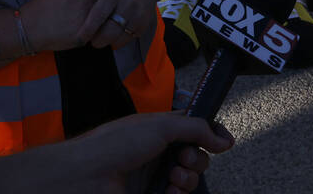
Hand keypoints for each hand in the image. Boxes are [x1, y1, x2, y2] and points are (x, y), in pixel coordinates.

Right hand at [21, 0, 143, 51]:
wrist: (29, 27)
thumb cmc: (47, 3)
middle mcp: (86, 0)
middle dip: (118, 0)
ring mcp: (86, 19)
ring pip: (108, 17)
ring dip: (110, 17)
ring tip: (110, 16)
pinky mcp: (84, 36)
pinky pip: (100, 31)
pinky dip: (101, 29)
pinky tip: (101, 28)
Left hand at [74, 0, 158, 49]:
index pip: (99, 14)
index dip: (88, 28)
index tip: (80, 38)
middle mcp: (128, 3)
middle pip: (108, 31)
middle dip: (96, 39)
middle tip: (89, 39)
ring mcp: (138, 15)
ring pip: (116, 38)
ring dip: (106, 41)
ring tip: (100, 37)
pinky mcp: (143, 25)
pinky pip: (124, 41)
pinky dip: (116, 42)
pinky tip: (113, 36)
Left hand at [75, 113, 232, 193]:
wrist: (89, 176)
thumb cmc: (114, 144)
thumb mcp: (161, 126)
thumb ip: (196, 128)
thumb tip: (222, 138)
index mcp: (160, 129)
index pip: (195, 129)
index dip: (211, 135)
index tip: (223, 141)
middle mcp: (159, 152)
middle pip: (196, 157)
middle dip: (196, 159)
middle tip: (182, 157)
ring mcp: (155, 176)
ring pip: (189, 180)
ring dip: (187, 179)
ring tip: (173, 177)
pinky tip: (168, 191)